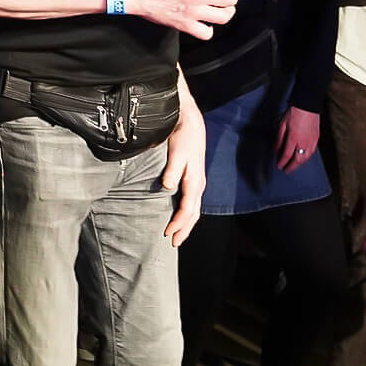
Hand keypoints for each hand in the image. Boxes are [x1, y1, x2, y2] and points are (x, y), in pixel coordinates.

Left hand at [161, 101, 205, 245]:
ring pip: (194, 209)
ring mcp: (197, 182)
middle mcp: (198, 184)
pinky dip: (186, 213)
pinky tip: (179, 216)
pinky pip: (192, 201)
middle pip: (193, 214)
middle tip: (172, 243)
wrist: (190, 122)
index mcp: (195, 181)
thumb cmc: (183, 137)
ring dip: (186, 224)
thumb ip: (172, 170)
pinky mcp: (194, 178)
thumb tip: (167, 187)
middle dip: (183, 229)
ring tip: (176, 235)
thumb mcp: (177, 152)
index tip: (167, 233)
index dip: (178, 223)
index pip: (188, 209)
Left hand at [275, 106, 321, 171]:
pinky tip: (303, 158)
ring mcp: (311, 141)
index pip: (287, 155)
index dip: (282, 162)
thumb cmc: (294, 113)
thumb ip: (279, 139)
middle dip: (292, 167)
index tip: (279, 166)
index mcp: (293, 138)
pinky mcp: (316, 138)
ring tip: (294, 166)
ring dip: (300, 164)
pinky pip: (311, 152)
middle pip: (298, 159)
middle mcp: (303, 142)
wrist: (307, 106)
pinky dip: (306, 157)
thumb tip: (276, 149)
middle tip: (287, 170)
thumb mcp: (282, 125)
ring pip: (306, 157)